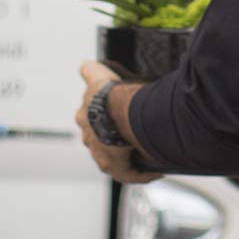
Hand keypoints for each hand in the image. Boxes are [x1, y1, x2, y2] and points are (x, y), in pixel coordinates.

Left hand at [75, 61, 159, 184]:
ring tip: (145, 151)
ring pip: (115, 157)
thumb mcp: (99, 76)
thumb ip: (90, 70)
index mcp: (85, 117)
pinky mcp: (115, 167)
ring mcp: (101, 154)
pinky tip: (154, 171)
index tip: (116, 118)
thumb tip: (85, 65)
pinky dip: (141, 173)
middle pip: (101, 141)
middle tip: (131, 134)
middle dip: (114, 138)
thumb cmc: (111, 95)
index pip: (90, 120)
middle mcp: (90, 138)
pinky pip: (128, 173)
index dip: (103, 119)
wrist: (120, 111)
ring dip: (128, 155)